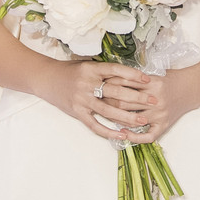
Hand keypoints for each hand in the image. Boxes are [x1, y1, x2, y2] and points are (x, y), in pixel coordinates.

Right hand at [41, 61, 189, 143]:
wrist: (46, 78)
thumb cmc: (69, 70)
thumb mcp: (87, 64)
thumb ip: (105, 70)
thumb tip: (129, 73)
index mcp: (91, 69)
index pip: (116, 71)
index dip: (133, 75)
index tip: (148, 79)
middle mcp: (87, 84)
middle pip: (116, 92)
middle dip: (137, 97)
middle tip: (154, 100)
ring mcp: (82, 100)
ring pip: (108, 111)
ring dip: (128, 117)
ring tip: (143, 120)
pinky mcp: (77, 113)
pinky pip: (95, 125)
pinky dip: (109, 131)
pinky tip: (122, 135)